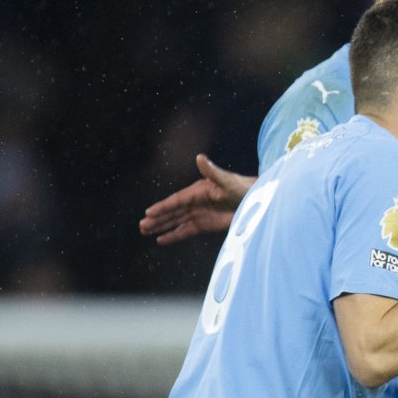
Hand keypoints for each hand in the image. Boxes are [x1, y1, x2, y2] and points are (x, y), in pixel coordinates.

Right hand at [138, 154, 254, 244]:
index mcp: (197, 191)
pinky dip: (174, 235)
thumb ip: (212, 171)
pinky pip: (186, 231)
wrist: (256, 199)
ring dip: (161, 226)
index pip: (176, 201)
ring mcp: (199, 214)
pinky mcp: (205, 224)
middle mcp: (195, 202)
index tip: (148, 213)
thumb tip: (200, 157)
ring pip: (176, 222)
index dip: (163, 207)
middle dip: (157, 219)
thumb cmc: (241, 187)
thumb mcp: (227, 180)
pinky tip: (161, 240)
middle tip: (141, 226)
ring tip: (144, 231)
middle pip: (172, 212)